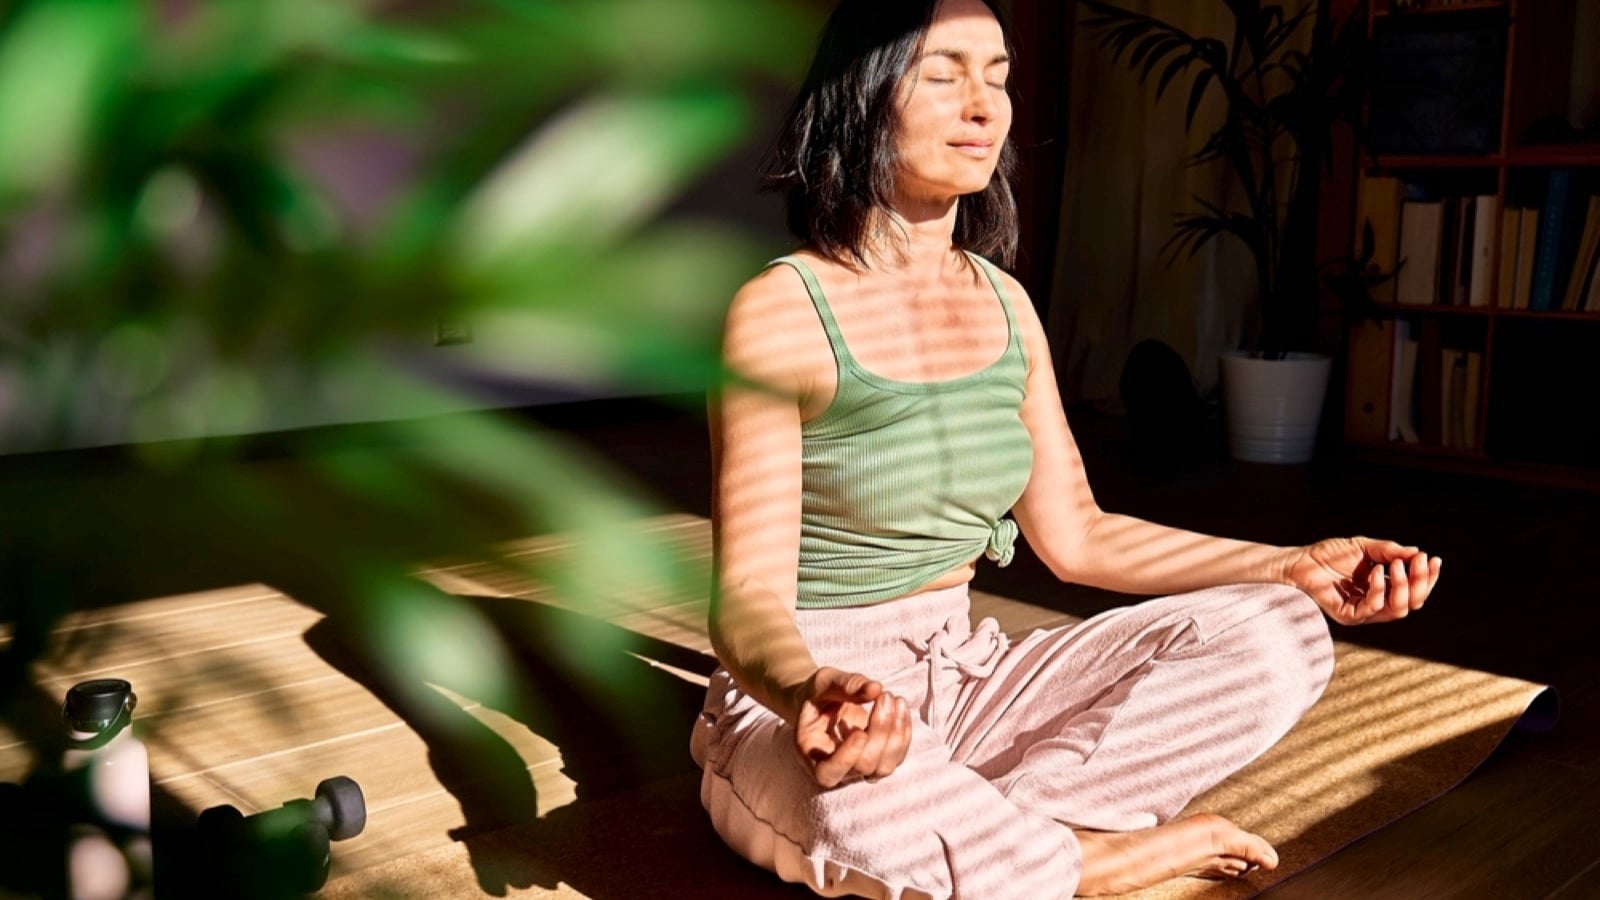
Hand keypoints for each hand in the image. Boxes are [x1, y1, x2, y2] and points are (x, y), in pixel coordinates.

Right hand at [793, 667, 912, 788]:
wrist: (825, 700)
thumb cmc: (819, 693)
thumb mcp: (823, 682)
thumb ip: (844, 685)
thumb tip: (876, 688)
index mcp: (810, 754)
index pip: (827, 773)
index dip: (846, 758)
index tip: (860, 732)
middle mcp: (836, 769)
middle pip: (863, 766)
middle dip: (879, 731)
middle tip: (884, 695)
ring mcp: (859, 768)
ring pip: (884, 767)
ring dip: (896, 734)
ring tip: (896, 699)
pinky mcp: (879, 760)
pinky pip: (897, 757)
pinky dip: (904, 732)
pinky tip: (900, 706)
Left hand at [1288, 537, 1440, 625]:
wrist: (1300, 560)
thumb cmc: (1329, 554)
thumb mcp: (1365, 547)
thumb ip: (1390, 551)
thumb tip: (1417, 553)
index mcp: (1384, 590)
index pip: (1415, 591)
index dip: (1427, 578)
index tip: (1433, 559)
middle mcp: (1377, 604)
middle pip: (1413, 603)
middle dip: (1420, 581)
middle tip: (1419, 560)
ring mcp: (1363, 612)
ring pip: (1398, 610)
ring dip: (1402, 586)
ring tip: (1395, 565)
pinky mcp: (1348, 616)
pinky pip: (1373, 608)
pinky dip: (1379, 589)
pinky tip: (1375, 572)